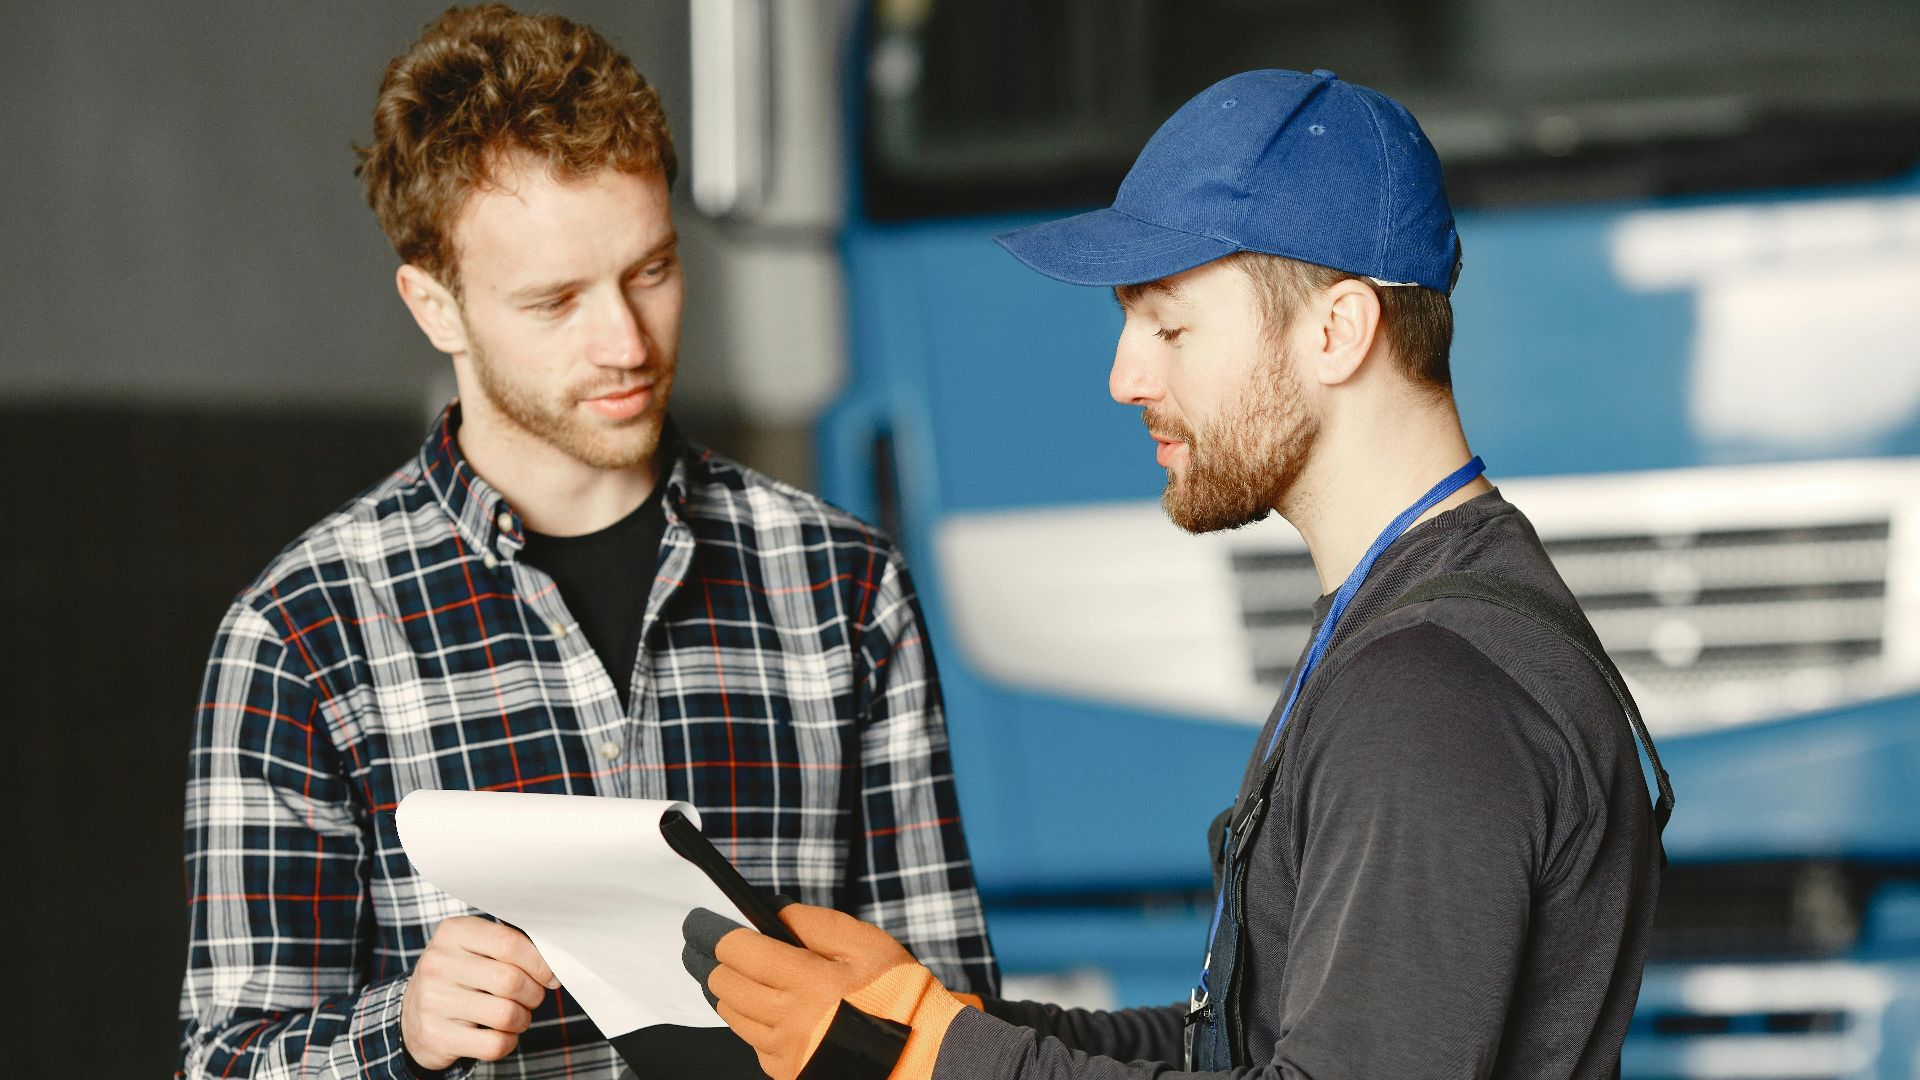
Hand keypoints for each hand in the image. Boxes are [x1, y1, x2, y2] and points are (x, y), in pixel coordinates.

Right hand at [401, 915, 560, 1070]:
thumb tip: (554, 966)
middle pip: (511, 981)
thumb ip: (511, 947)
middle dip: (534, 994)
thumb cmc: (459, 976)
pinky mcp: (435, 1035)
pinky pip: (493, 1044)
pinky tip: (501, 1034)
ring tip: (516, 1016)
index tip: (551, 976)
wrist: (411, 1014)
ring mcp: (432, 1000)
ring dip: (522, 1019)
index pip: (510, 943)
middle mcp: (438, 963)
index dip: (540, 963)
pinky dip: (508, 1042)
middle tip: (533, 997)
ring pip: (506, 1014)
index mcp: (453, 932)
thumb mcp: (475, 949)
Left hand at [683, 903, 966, 1079]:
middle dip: (717, 962)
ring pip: (732, 1015)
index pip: (735, 952)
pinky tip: (770, 1011)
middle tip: (719, 949)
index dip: (713, 933)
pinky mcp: (787, 1073)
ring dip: (731, 992)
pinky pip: (752, 1044)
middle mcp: (787, 1021)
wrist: (921, 1055)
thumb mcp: (868, 944)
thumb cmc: (899, 996)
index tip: (701, 924)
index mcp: (806, 982)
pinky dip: (753, 1024)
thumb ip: (817, 923)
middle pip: (724, 984)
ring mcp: (784, 1052)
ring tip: (743, 976)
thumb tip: (774, 912)